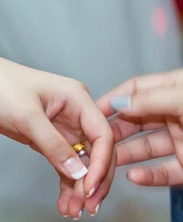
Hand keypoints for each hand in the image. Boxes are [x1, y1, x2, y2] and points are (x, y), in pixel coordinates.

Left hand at [0, 52, 113, 218]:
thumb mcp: (26, 115)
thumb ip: (53, 144)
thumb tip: (78, 172)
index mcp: (77, 98)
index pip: (102, 135)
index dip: (100, 164)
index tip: (90, 188)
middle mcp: (74, 112)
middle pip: (96, 152)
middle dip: (94, 180)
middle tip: (88, 206)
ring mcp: (62, 126)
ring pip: (81, 162)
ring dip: (79, 187)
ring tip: (73, 211)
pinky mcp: (47, 138)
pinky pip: (64, 163)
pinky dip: (66, 182)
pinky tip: (65, 201)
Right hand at [97, 69, 182, 185]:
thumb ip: (151, 99)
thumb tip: (120, 102)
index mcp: (175, 89)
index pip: (135, 90)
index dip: (113, 98)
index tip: (91, 109)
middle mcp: (175, 113)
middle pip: (135, 121)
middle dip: (112, 132)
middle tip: (91, 140)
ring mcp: (182, 140)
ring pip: (145, 148)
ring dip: (124, 155)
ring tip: (104, 162)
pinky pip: (164, 172)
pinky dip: (148, 176)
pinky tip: (134, 176)